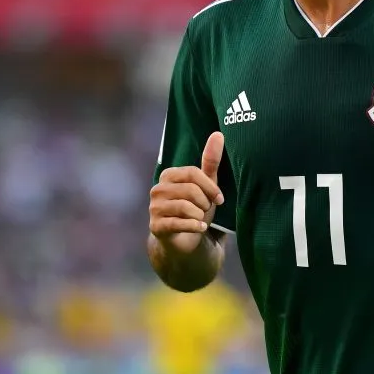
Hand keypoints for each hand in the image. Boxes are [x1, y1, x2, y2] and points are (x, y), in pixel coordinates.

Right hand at [149, 132, 225, 252]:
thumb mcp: (206, 185)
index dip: (210, 186)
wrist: (185, 240)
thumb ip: (211, 160)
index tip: (220, 199)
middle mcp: (157, 190)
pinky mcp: (155, 227)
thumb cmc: (196, 208)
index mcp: (168, 176)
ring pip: (186, 207)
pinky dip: (195, 226)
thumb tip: (218, 134)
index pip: (193, 173)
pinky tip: (200, 228)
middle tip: (206, 210)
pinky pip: (179, 223)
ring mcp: (154, 209)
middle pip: (190, 190)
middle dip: (205, 202)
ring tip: (200, 218)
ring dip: (200, 215)